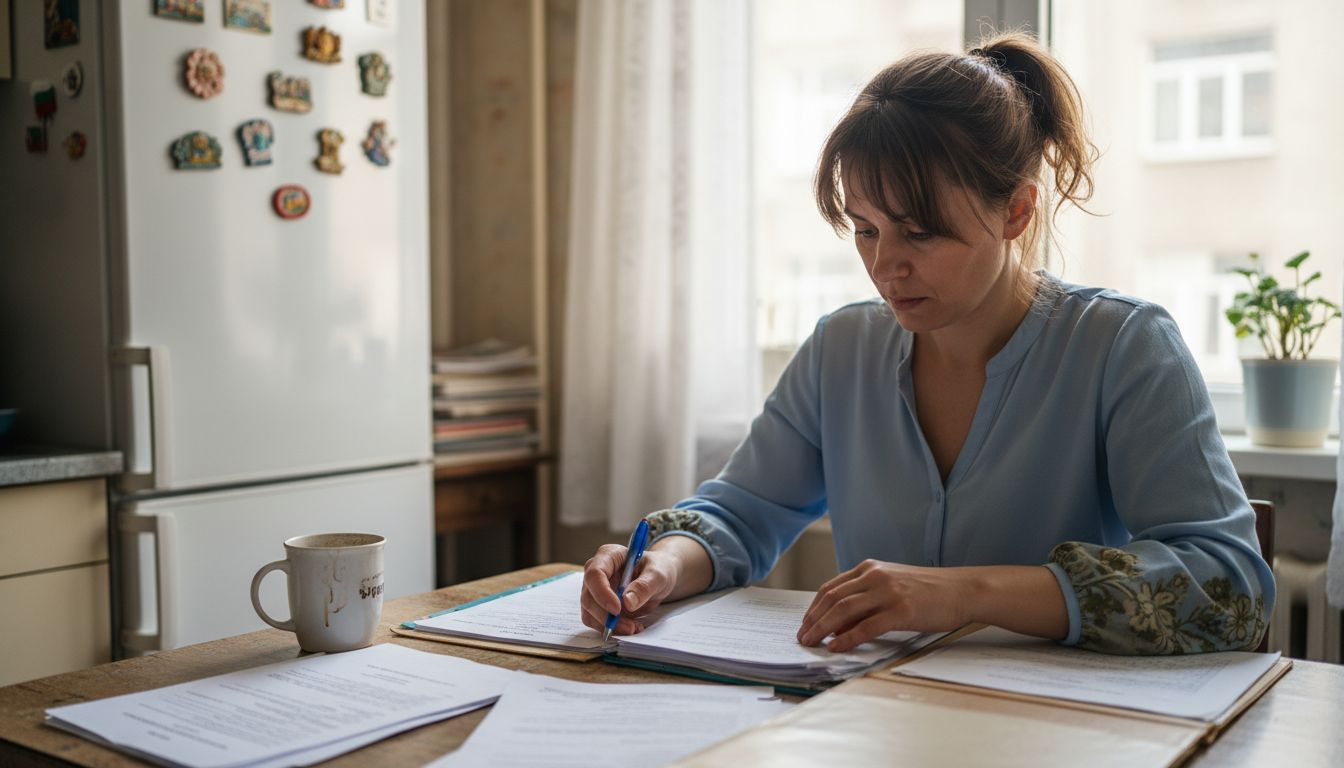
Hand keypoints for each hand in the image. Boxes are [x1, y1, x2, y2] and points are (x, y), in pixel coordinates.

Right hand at [580, 543, 680, 635]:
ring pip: (589, 613)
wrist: (657, 579)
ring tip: (633, 628)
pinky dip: (611, 629)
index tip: (617, 609)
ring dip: (608, 626)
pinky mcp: (597, 606)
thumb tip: (627, 602)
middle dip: (607, 616)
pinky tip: (629, 627)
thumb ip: (644, 586)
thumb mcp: (658, 575)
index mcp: (608, 555)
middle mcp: (596, 572)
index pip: (595, 574)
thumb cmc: (657, 569)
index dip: (602, 593)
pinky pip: (596, 622)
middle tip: (630, 627)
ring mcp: (594, 590)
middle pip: (588, 597)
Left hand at [796, 559, 972, 652]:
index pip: (831, 587)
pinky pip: (865, 626)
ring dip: (823, 628)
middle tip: (802, 637)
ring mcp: (887, 592)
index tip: (805, 623)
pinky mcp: (900, 610)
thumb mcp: (892, 584)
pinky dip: (846, 638)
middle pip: (832, 598)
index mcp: (869, 568)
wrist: (961, 590)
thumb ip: (866, 596)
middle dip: (813, 620)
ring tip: (812, 643)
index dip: (813, 607)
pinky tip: (836, 647)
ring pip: (844, 610)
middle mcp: (875, 576)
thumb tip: (838, 623)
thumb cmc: (927, 590)